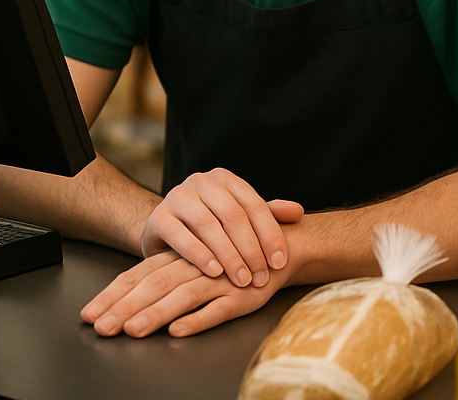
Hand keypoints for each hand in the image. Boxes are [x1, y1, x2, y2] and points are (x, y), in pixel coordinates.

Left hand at [80, 250, 285, 337]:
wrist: (276, 249)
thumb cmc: (228, 261)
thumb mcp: (192, 266)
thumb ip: (164, 278)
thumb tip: (131, 306)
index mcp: (175, 259)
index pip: (137, 276)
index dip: (112, 295)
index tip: (90, 315)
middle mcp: (191, 267)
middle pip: (152, 285)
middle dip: (123, 308)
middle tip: (101, 327)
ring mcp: (215, 281)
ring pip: (180, 296)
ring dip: (154, 313)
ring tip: (132, 330)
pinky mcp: (240, 296)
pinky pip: (216, 309)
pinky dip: (197, 319)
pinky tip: (179, 330)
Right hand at [140, 168, 302, 287]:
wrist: (166, 233)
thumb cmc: (210, 228)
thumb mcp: (238, 219)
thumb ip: (267, 215)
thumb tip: (298, 211)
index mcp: (224, 178)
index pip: (253, 204)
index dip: (269, 233)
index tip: (280, 262)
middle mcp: (200, 181)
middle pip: (232, 214)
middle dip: (250, 248)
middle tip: (261, 277)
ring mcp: (177, 196)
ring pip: (208, 225)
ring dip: (228, 255)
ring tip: (242, 279)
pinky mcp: (159, 217)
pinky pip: (180, 235)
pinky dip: (199, 254)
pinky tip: (214, 272)